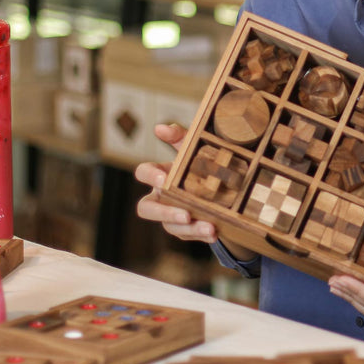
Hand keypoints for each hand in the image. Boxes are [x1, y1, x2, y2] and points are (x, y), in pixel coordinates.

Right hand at [134, 123, 218, 243]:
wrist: (221, 187)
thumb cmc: (198, 164)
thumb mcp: (192, 149)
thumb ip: (179, 136)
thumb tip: (160, 128)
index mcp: (160, 175)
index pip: (143, 172)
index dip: (149, 176)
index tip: (164, 179)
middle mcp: (160, 197)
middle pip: (146, 208)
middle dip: (164, 213)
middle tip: (185, 214)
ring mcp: (170, 216)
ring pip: (169, 226)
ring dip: (188, 227)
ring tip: (209, 226)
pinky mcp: (183, 229)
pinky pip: (187, 235)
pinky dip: (200, 233)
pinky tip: (214, 231)